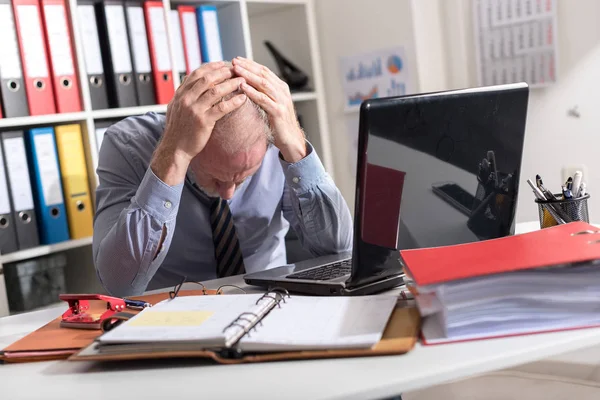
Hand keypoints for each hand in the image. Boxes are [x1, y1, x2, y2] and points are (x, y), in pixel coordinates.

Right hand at [151, 62, 245, 184]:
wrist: (175, 149)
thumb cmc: (178, 130)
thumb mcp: (176, 107)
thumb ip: (184, 93)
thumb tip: (190, 80)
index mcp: (180, 94)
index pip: (197, 73)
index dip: (212, 66)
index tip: (224, 64)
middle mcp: (186, 99)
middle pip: (207, 79)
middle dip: (223, 72)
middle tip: (236, 70)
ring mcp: (194, 110)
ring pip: (215, 91)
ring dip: (231, 84)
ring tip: (242, 81)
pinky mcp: (203, 121)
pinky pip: (222, 108)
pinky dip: (234, 102)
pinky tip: (242, 98)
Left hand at [232, 57, 306, 162]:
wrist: (291, 140)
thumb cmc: (279, 124)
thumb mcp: (271, 105)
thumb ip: (263, 94)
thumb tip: (247, 85)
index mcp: (280, 87)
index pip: (264, 71)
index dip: (250, 64)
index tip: (237, 59)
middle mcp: (282, 91)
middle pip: (263, 74)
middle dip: (247, 66)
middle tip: (234, 61)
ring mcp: (281, 100)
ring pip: (263, 83)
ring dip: (248, 75)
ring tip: (236, 70)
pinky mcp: (278, 111)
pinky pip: (263, 99)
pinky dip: (252, 92)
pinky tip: (242, 87)